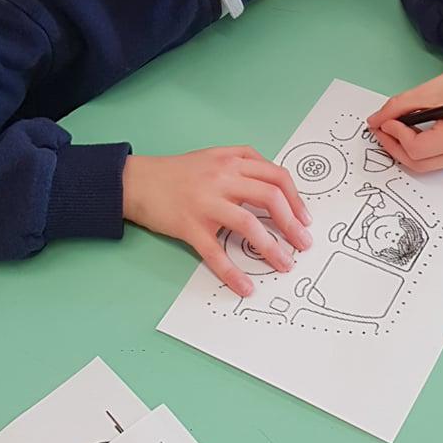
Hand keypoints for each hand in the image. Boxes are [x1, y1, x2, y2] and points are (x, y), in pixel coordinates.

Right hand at [122, 145, 312, 295]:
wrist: (137, 180)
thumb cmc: (177, 171)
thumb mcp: (214, 156)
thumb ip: (243, 164)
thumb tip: (274, 186)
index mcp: (232, 161)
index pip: (276, 176)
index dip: (296, 198)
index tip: (304, 218)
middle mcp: (222, 178)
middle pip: (269, 197)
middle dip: (292, 223)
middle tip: (303, 243)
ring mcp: (206, 202)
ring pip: (248, 224)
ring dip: (272, 247)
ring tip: (284, 264)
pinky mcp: (190, 226)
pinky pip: (215, 252)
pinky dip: (232, 272)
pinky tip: (245, 286)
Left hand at [367, 46, 442, 171]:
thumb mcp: (428, 91)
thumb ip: (398, 107)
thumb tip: (375, 121)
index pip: (417, 149)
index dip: (395, 135)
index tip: (384, 121)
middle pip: (419, 164)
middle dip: (395, 147)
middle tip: (381, 128)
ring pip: (426, 166)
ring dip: (406, 150)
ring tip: (394, 129)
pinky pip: (436, 160)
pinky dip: (419, 150)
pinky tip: (410, 133)